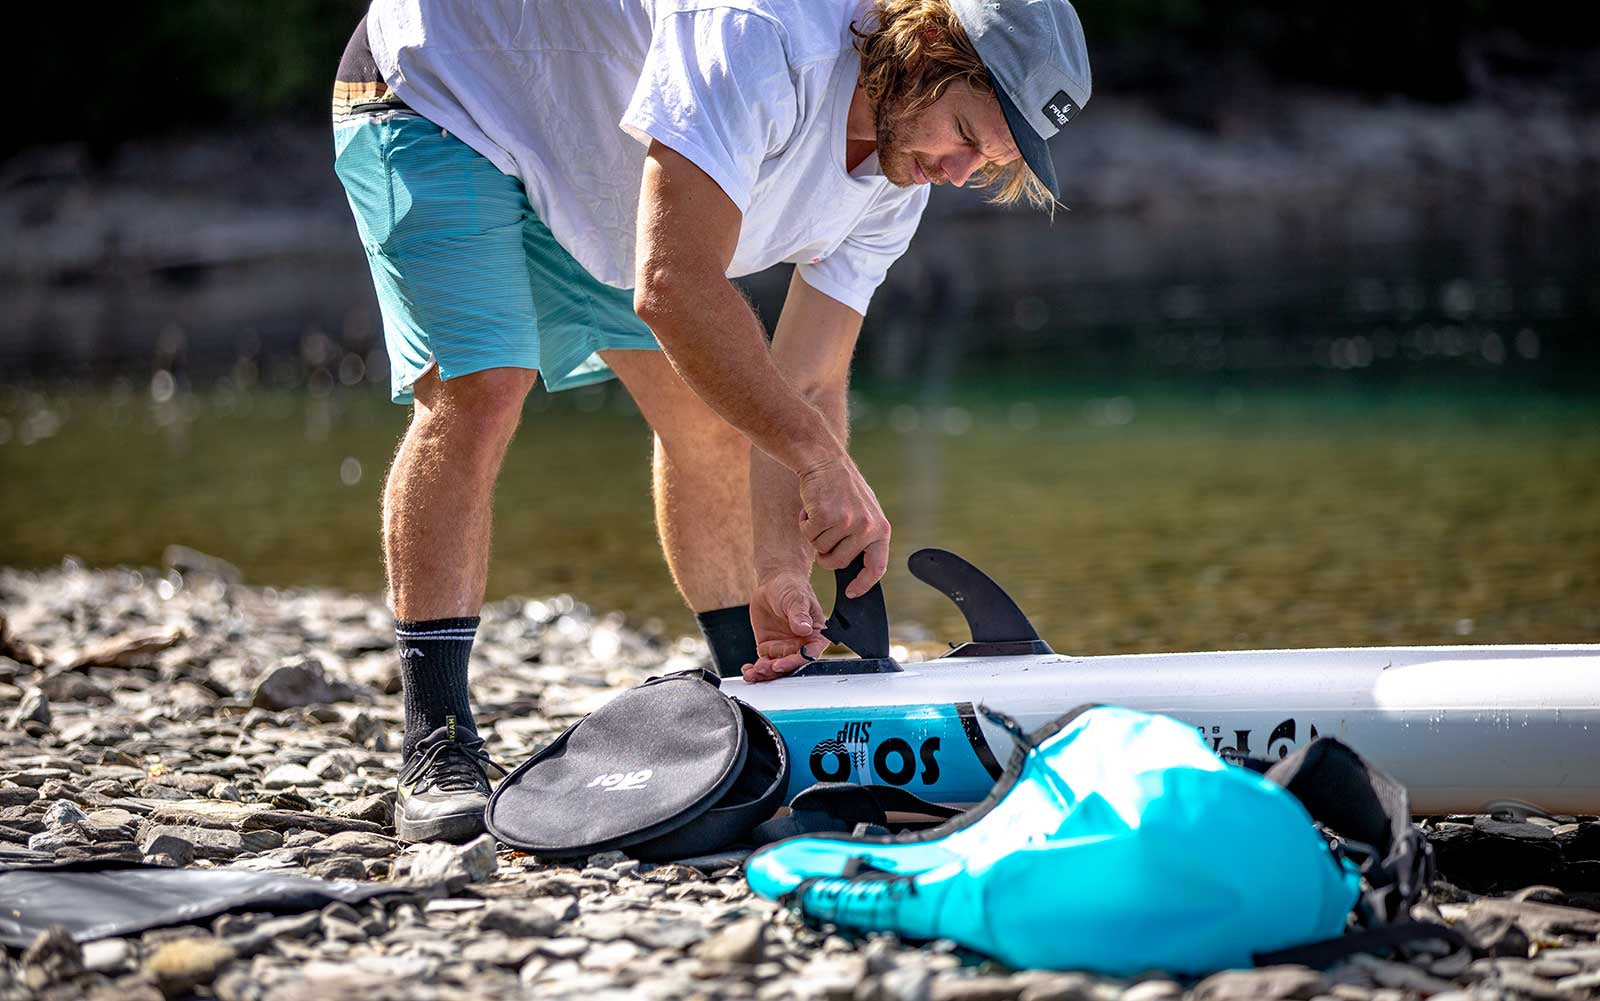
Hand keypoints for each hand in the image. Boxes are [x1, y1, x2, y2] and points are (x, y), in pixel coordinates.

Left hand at [741, 574, 826, 682]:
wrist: (774, 583)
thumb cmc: (792, 588)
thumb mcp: (797, 599)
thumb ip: (800, 615)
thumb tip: (804, 629)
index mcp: (815, 635)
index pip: (809, 653)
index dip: (796, 661)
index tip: (781, 663)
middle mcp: (801, 645)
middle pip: (791, 664)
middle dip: (777, 670)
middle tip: (764, 668)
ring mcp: (784, 648)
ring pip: (776, 668)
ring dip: (765, 673)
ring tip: (753, 672)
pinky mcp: (769, 648)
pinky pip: (763, 662)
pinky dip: (755, 669)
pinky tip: (748, 670)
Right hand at [796, 456, 889, 597]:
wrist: (824, 460)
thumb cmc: (842, 487)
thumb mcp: (865, 511)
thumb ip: (867, 537)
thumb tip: (863, 569)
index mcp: (880, 528)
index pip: (876, 567)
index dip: (864, 584)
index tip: (852, 592)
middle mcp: (867, 527)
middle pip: (838, 563)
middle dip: (825, 554)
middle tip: (823, 533)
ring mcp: (847, 522)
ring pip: (821, 550)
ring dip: (815, 535)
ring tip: (822, 512)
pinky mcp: (826, 517)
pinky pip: (808, 536)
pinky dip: (804, 525)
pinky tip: (811, 507)